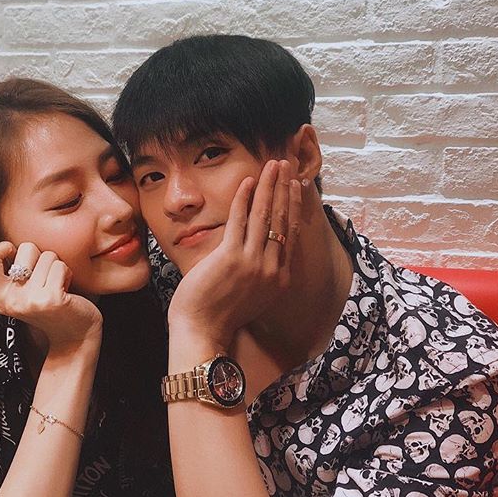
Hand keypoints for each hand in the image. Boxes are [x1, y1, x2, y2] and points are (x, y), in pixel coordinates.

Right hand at [0, 242, 102, 355]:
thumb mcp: (22, 293)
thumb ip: (10, 272)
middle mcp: (11, 300)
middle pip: (25, 248)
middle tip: (45, 279)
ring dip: (57, 267)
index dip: (4, 247)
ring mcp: (31, 300)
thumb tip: (3, 244)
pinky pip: (60, 266)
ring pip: (47, 255)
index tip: (18, 256)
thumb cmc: (50, 307)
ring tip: (57, 286)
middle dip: (41, 257)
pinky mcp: (52, 298)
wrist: (74, 337)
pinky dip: (67, 273)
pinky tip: (66, 290)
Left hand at [167, 159, 300, 347]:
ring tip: (274, 165)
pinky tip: (247, 181)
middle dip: (285, 189)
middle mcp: (271, 270)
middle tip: (287, 166)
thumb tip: (256, 251)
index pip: (290, 235)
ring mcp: (252, 263)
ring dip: (270, 186)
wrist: (202, 331)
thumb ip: (259, 273)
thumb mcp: (250, 296)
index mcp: (278, 279)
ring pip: (265, 216)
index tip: (296, 187)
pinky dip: (244, 198)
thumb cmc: (219, 315)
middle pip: (282, 220)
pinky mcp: (231, 258)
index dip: (293, 207)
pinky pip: (240, 220)